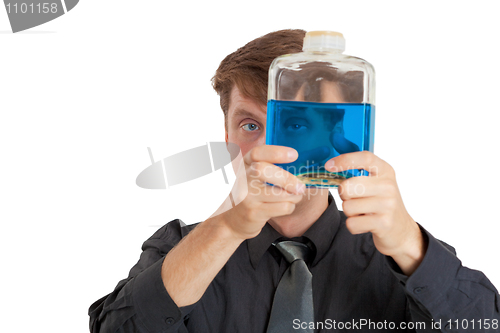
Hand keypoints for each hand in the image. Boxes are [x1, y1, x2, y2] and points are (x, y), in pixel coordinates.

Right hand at [222, 145, 305, 240]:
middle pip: (264, 171)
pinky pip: (282, 207)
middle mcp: (243, 179)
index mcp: (244, 165)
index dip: (276, 152)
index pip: (257, 153)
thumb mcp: (252, 176)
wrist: (232, 220)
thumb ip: (269, 167)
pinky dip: (290, 206)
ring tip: (294, 196)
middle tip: (301, 186)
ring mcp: (247, 196)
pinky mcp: (254, 212)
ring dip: (294, 196)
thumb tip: (299, 167)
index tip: (294, 155)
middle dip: (287, 179)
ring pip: (279, 193)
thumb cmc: (250, 193)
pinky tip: (285, 205)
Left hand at [325, 151, 425, 274]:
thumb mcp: (376, 182)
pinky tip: (365, 223)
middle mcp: (388, 186)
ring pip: (347, 207)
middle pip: (347, 187)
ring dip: (350, 212)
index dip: (344, 160)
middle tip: (354, 199)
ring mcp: (388, 205)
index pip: (364, 158)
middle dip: (344, 195)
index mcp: (385, 171)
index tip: (329, 166)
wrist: (401, 229)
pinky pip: (352, 223)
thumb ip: (358, 173)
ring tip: (363, 212)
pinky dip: (354, 225)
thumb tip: (331, 165)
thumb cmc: (382, 203)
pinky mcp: (384, 223)